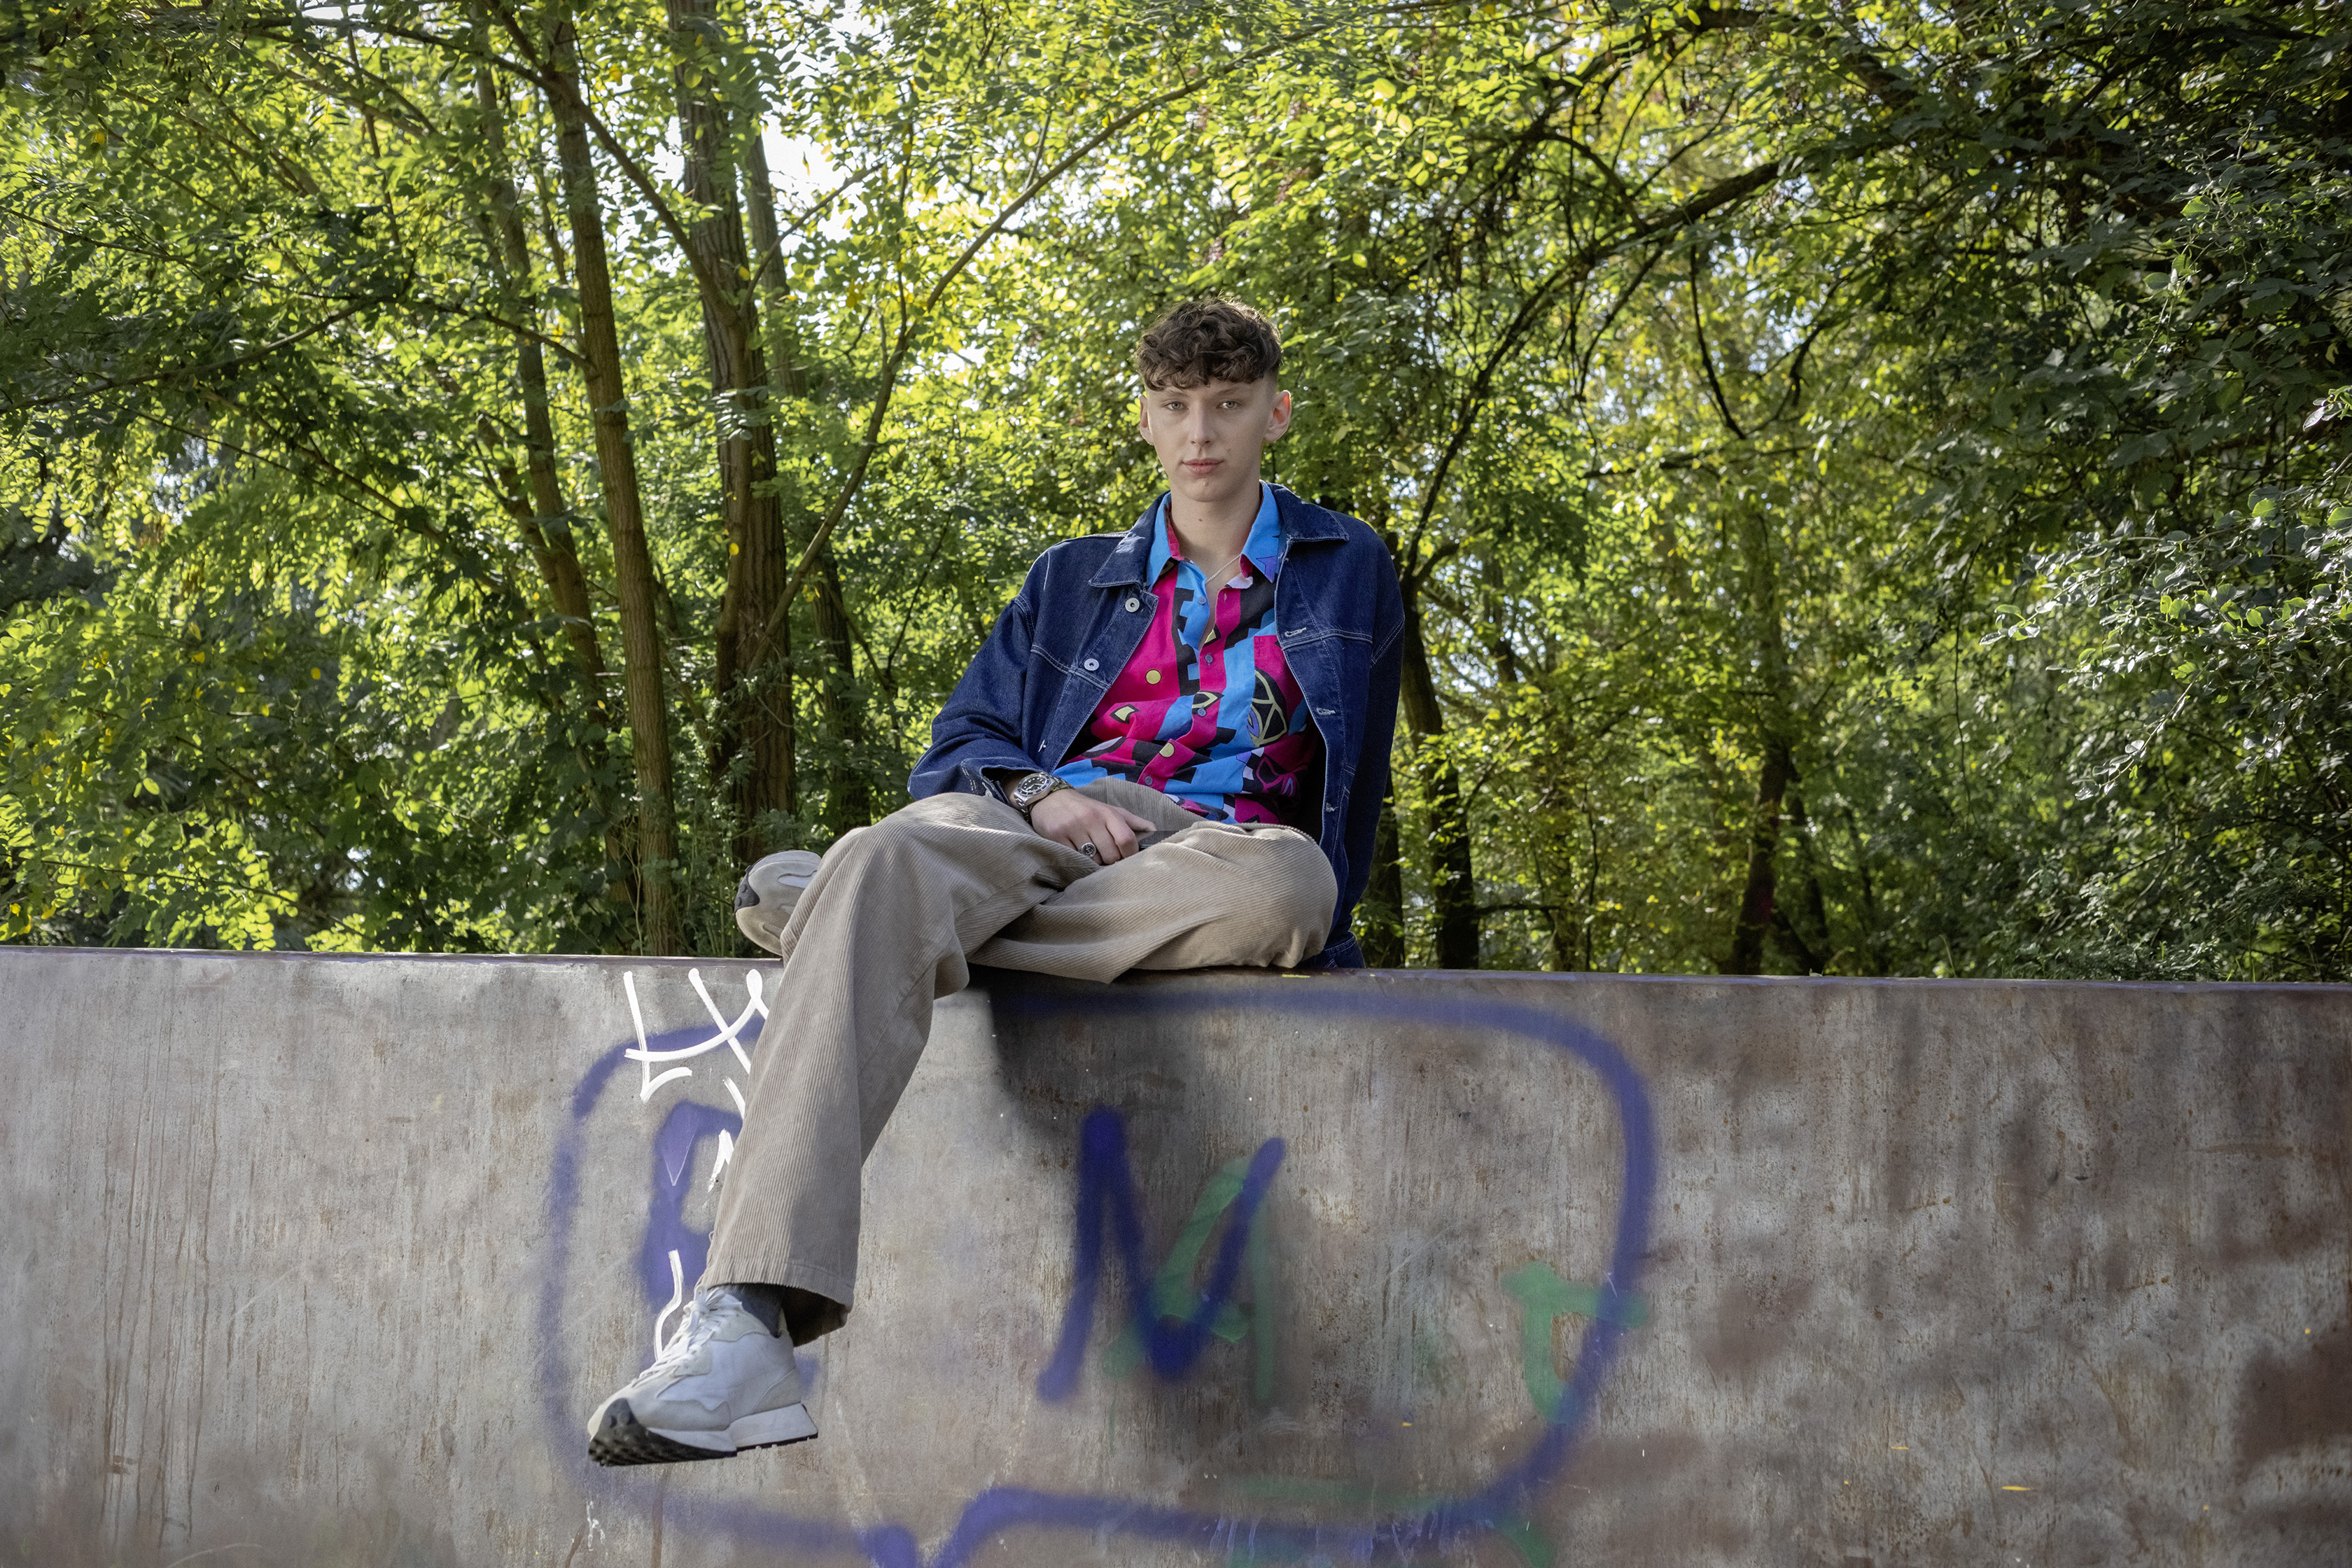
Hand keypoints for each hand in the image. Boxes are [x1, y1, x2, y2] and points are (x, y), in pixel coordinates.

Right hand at [1028, 789, 1159, 864]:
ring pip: (1093, 859)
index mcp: (1108, 813)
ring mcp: (1073, 827)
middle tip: (1106, 859)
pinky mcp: (1057, 836)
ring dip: (1094, 862)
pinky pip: (1074, 858)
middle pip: (1110, 854)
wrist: (1050, 799)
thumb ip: (1132, 821)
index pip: (1126, 840)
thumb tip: (1154, 830)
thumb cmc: (1085, 808)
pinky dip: (1078, 861)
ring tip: (1091, 855)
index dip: (1129, 855)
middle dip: (1111, 862)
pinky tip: (1077, 853)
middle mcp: (1091, 819)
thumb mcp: (1109, 810)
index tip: (1126, 859)